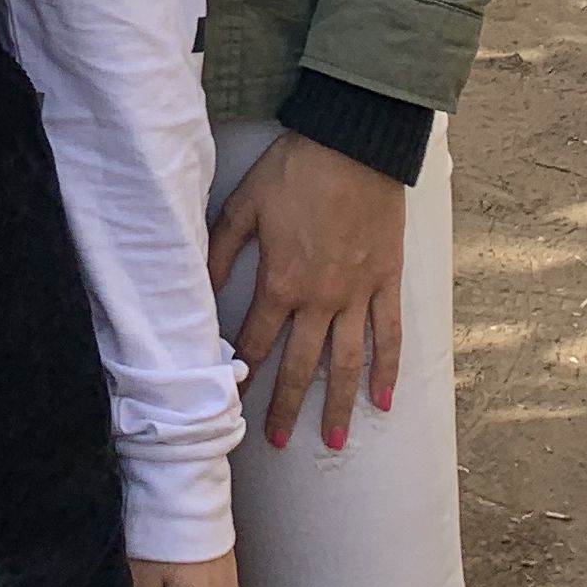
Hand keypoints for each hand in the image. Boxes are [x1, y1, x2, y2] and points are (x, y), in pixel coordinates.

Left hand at [209, 131, 406, 453]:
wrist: (354, 144)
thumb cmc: (295, 170)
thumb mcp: (244, 205)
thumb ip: (219, 250)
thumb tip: (198, 288)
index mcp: (281, 283)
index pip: (256, 343)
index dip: (242, 376)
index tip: (232, 404)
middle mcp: (320, 300)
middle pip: (300, 366)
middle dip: (285, 408)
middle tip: (277, 442)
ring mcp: (357, 294)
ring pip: (347, 363)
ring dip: (338, 406)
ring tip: (332, 442)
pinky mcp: (386, 282)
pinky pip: (388, 334)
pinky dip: (388, 369)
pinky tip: (384, 400)